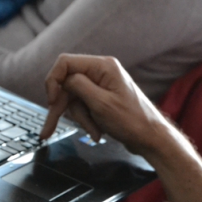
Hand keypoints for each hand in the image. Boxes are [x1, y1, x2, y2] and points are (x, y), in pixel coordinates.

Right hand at [41, 54, 168, 155]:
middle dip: (63, 107)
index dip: (53, 80)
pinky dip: (86, 120)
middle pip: (67, 84)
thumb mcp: (101, 103)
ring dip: (80, 117)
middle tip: (50, 129)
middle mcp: (101, 72)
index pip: (65, 63)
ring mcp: (102, 85)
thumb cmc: (132, 121)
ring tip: (94, 131)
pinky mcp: (102, 98)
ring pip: (74, 98)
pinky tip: (97, 132)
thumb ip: (79, 86)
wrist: (150, 138)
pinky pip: (83, 106)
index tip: (51, 101)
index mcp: (103, 66)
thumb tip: (63, 79)